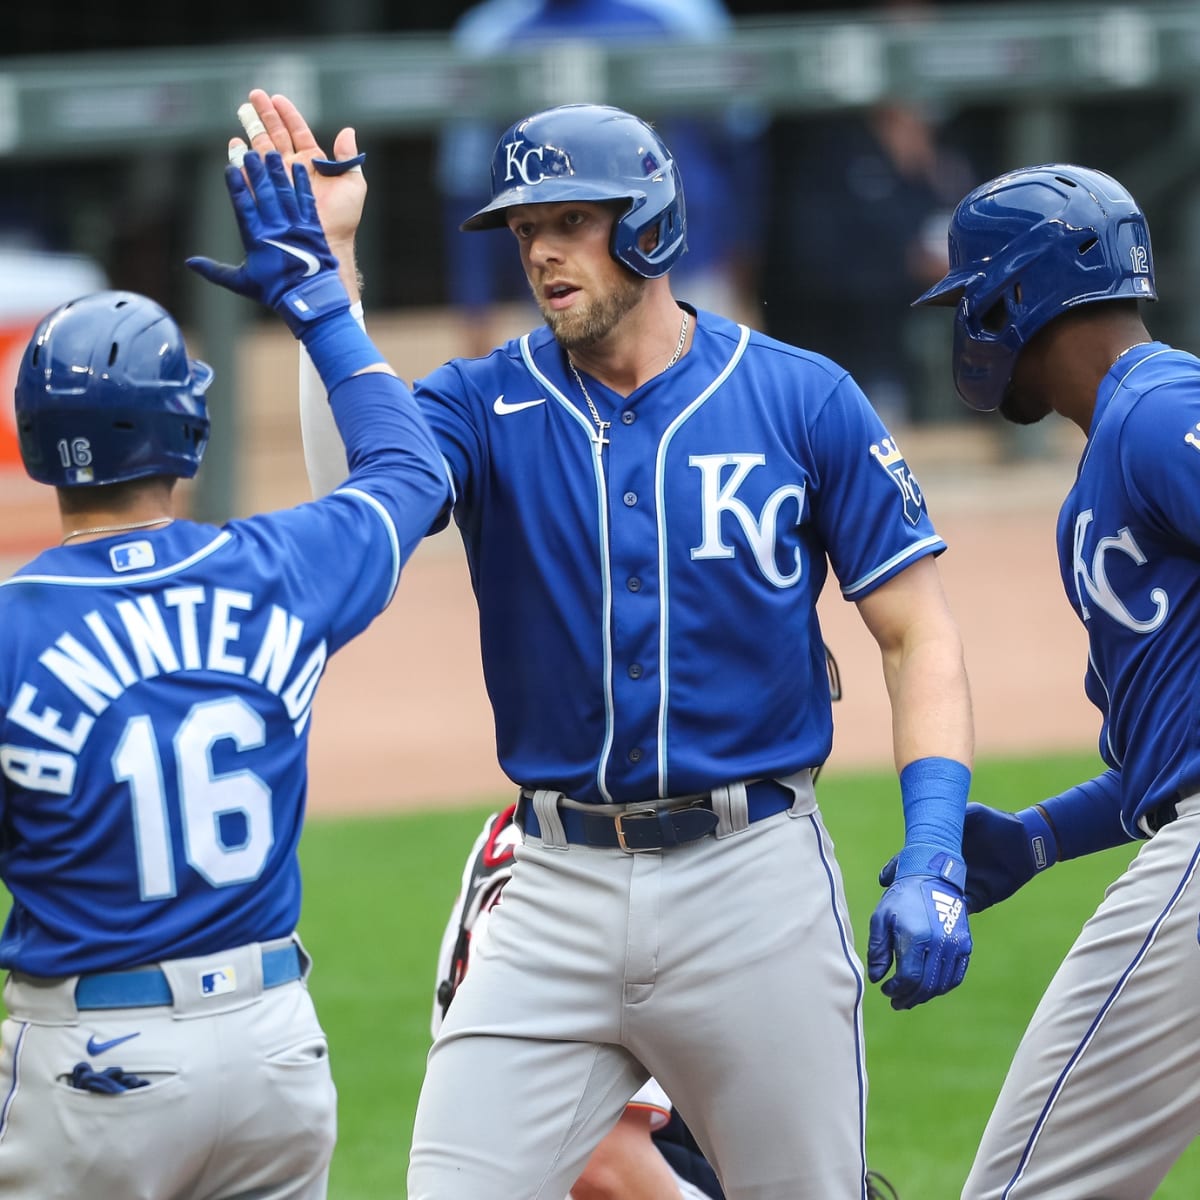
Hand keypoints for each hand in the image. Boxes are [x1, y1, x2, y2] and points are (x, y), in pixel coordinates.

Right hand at [186, 151, 348, 335]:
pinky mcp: (313, 228)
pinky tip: (298, 167)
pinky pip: (306, 201)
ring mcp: (296, 227)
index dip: (236, 186)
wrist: (309, 299)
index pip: (243, 207)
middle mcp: (276, 230)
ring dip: (277, 172)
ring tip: (271, 153)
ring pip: (285, 193)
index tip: (230, 167)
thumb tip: (190, 262)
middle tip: (250, 152)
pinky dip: (302, 183)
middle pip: (264, 194)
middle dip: (256, 172)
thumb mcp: (242, 283)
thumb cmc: (274, 292)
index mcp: (257, 240)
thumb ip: (215, 271)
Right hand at [233, 89, 365, 290]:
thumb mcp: (353, 184)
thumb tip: (348, 131)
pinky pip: (252, 172)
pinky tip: (235, 144)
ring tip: (242, 112)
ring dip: (251, 129)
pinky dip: (242, 158)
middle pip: (275, 135)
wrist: (328, 243)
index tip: (277, 98)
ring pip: (261, 148)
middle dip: (264, 114)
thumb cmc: (343, 219)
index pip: (297, 131)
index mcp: (312, 162)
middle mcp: (293, 168)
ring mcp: (278, 180)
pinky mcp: (267, 193)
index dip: (287, 114)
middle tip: (253, 95)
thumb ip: (349, 157)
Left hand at [867, 863, 970, 1010]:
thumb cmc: (901, 898)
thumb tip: (876, 978)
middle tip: (896, 1002)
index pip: (908, 977)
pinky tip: (928, 989)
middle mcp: (938, 943)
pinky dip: (941, 987)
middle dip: (908, 997)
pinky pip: (955, 976)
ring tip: (910, 999)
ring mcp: (954, 945)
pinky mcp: (964, 945)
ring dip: (924, 996)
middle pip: (925, 985)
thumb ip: (878, 950)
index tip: (885, 989)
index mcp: (916, 937)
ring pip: (940, 984)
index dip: (896, 989)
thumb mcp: (881, 918)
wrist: (932, 878)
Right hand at [878, 802, 1057, 913]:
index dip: (898, 867)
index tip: (885, 879)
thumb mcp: (976, 814)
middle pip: (920, 884)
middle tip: (890, 905)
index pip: (914, 859)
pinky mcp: (978, 899)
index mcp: (942, 850)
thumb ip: (960, 814)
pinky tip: (940, 930)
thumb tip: (943, 815)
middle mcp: (947, 869)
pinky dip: (952, 920)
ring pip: (938, 901)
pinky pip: (962, 912)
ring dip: (926, 912)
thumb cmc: (998, 824)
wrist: (1027, 843)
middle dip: (906, 894)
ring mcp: (961, 886)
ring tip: (910, 922)